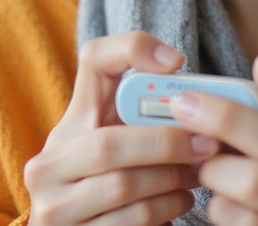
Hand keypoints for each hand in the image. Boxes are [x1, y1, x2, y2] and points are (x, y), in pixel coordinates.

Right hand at [24, 32, 219, 225]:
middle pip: (109, 142)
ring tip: (198, 176)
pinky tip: (180, 202)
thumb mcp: (128, 152)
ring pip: (123, 184)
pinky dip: (165, 210)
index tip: (176, 61)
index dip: (132, 49)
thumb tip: (205, 98)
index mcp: (69, 127)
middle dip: (167, 143)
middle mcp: (48, 163)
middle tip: (208, 145)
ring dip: (172, 181)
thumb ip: (149, 123)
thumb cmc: (121, 192)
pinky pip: (128, 220)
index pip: (91, 61)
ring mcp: (52, 205)